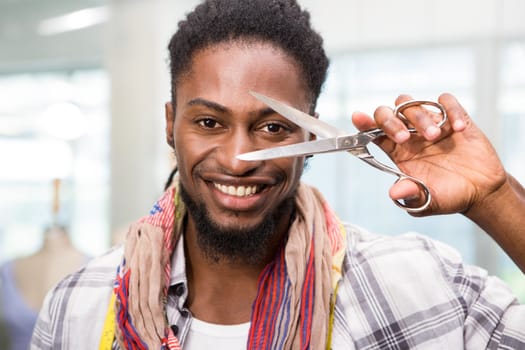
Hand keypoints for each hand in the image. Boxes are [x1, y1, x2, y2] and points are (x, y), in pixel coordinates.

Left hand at [351, 93, 505, 216]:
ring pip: (413, 104)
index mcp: (397, 151)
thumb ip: (411, 194)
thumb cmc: (448, 196)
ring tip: (434, 136)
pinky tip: (457, 128)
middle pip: (389, 113)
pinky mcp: (454, 119)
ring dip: (419, 116)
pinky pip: (446, 102)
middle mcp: (411, 134)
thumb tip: (394, 192)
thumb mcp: (428, 201)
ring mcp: (431, 124)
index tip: (358, 117)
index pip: (374, 132)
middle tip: (404, 138)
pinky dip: (450, 109)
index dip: (364, 123)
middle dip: (391, 121)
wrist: (480, 193)